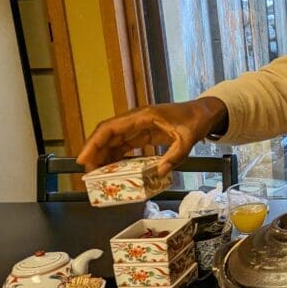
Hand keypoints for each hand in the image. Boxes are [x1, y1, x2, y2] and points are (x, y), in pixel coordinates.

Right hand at [76, 97, 227, 175]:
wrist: (203, 113)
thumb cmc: (195, 121)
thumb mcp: (188, 139)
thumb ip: (175, 155)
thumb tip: (160, 172)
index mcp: (143, 116)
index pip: (111, 128)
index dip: (94, 142)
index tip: (84, 158)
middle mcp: (136, 119)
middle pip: (108, 134)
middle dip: (95, 152)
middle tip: (88, 173)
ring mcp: (139, 126)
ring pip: (114, 140)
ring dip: (104, 156)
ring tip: (97, 174)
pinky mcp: (143, 133)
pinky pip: (125, 145)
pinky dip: (117, 156)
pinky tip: (113, 169)